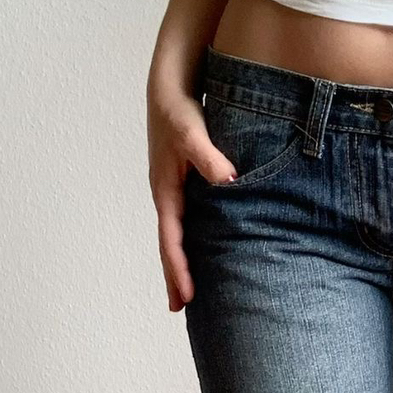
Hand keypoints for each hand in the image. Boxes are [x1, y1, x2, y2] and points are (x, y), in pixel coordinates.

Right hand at [146, 77, 237, 311]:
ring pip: (179, 233)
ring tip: (191, 290)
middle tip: (180, 309)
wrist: (169, 84)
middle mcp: (167, 194)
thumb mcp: (192, 129)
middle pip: (171, 244)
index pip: (171, 239)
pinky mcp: (186, 181)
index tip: (186, 296)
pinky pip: (189, 220)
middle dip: (174, 275)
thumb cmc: (178, 106)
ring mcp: (175, 189)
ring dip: (183, 261)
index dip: (178, 268)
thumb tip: (227, 180)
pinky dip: (193, 240)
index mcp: (165, 189)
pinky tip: (208, 250)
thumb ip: (208, 155)